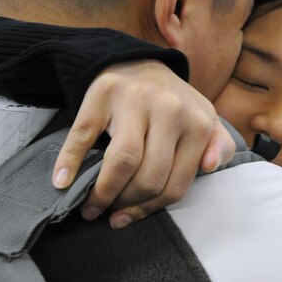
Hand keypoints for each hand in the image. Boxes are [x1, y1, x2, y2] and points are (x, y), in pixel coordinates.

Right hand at [50, 60, 235, 228]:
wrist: (137, 63)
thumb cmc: (173, 106)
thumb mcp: (204, 121)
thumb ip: (219, 146)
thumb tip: (210, 167)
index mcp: (199, 123)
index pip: (175, 185)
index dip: (148, 209)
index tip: (127, 217)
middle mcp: (171, 109)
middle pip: (148, 177)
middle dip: (125, 203)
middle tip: (109, 212)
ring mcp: (136, 99)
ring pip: (122, 162)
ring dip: (101, 193)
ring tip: (90, 206)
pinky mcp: (104, 93)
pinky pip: (84, 136)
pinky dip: (70, 163)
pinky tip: (62, 183)